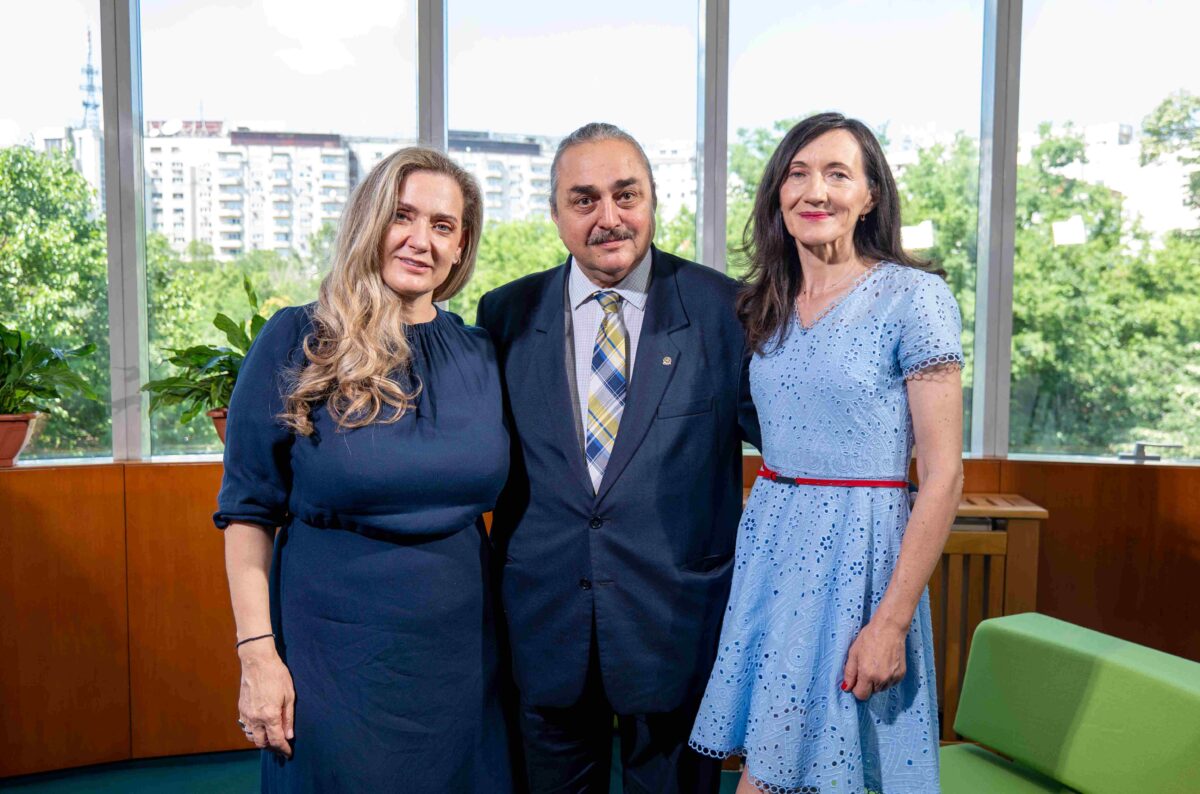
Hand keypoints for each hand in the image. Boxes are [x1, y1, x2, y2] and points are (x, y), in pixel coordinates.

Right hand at [237, 641, 294, 757]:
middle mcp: (256, 718)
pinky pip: (246, 727)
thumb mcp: (289, 695)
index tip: (288, 753)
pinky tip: (261, 728)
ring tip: (271, 739)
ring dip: (261, 741)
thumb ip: (288, 718)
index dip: (283, 749)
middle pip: (262, 743)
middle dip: (272, 748)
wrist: (257, 662)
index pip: (276, 740)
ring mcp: (246, 714)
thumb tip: (289, 735)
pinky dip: (253, 732)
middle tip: (281, 747)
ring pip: (252, 737)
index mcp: (270, 715)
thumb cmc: (276, 675)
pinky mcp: (241, 709)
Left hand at [841, 618, 906, 700]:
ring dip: (877, 682)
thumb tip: (846, 688)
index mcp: (867, 674)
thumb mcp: (853, 653)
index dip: (856, 689)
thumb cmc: (869, 637)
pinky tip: (885, 664)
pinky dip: (886, 678)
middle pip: (871, 692)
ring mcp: (893, 677)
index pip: (861, 695)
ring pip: (881, 688)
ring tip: (876, 664)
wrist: (889, 628)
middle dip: (866, 684)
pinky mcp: (901, 674)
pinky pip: (890, 683)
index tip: (856, 680)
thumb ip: (849, 673)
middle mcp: (881, 679)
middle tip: (866, 667)